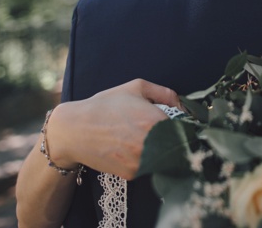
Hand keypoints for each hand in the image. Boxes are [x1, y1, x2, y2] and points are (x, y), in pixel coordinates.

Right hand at [45, 79, 180, 179]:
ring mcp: (142, 160)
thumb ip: (164, 93)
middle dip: (175, 140)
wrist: (74, 130)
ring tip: (145, 140)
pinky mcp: (132, 173)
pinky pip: (149, 167)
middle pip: (178, 146)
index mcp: (155, 120)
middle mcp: (151, 143)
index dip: (186, 127)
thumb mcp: (136, 88)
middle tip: (166, 134)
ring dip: (162, 151)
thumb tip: (183, 104)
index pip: (185, 128)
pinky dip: (146, 160)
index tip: (182, 126)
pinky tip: (133, 149)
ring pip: (164, 158)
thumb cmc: (105, 105)